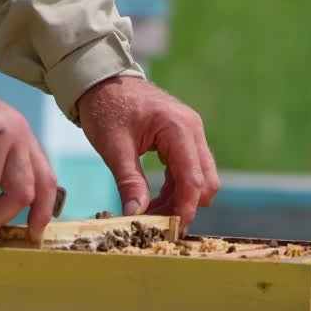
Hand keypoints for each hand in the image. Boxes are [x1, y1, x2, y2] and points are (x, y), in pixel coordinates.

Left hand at [77, 75, 218, 230]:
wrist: (103, 80)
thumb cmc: (106, 107)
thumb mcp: (114, 147)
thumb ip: (129, 181)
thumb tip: (136, 214)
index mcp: (178, 128)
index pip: (193, 179)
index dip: (186, 208)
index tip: (173, 230)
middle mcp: (192, 129)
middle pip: (206, 181)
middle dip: (187, 206)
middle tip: (159, 225)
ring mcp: (191, 133)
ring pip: (200, 178)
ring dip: (180, 200)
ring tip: (152, 215)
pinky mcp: (184, 138)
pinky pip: (188, 171)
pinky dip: (176, 189)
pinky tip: (155, 201)